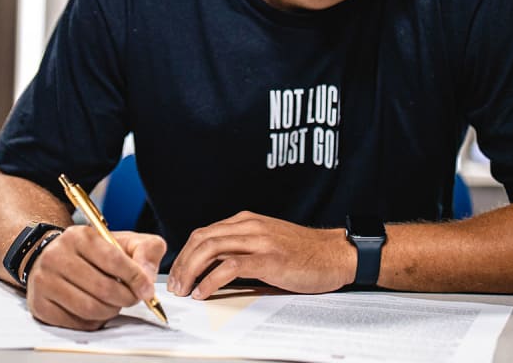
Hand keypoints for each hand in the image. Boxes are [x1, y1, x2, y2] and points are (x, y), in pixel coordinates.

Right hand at [25, 225, 165, 330]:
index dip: (136, 278)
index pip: (113, 260)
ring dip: (111, 311)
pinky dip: (94, 321)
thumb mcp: (123, 242)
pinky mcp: (39, 304)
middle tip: (132, 298)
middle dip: (126, 298)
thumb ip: (145, 251)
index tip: (147, 290)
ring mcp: (44, 281)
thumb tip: (148, 278)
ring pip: (90, 309)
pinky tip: (96, 310)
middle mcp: (57, 256)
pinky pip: (76, 323)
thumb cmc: (93, 253)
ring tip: (114, 303)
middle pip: (103, 289)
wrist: (52, 257)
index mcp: (79, 236)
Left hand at [167, 211, 354, 299]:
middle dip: (182, 263)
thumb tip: (215, 266)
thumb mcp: (269, 241)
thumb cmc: (305, 253)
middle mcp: (250, 226)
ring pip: (211, 249)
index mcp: (247, 221)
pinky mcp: (269, 259)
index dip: (185, 254)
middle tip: (175, 286)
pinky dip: (210, 280)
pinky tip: (203, 292)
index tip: (177, 273)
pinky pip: (230, 267)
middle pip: (202, 239)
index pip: (204, 233)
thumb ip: (244, 246)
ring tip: (184, 290)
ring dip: (191, 271)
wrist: (336, 254)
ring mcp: (259, 241)